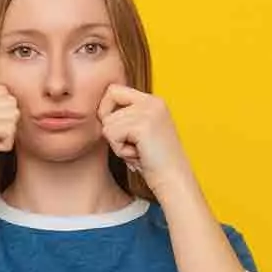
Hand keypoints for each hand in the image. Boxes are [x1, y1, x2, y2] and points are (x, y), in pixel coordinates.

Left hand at [97, 83, 194, 197]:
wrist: (174, 181)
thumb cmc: (154, 163)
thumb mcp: (139, 133)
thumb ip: (124, 118)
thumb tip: (97, 112)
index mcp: (153, 101)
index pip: (113, 90)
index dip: (106, 110)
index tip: (116, 130)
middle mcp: (152, 101)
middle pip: (106, 104)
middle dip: (110, 128)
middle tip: (129, 144)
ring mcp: (149, 111)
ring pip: (107, 123)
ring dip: (117, 144)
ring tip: (137, 152)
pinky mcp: (143, 125)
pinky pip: (111, 134)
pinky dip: (120, 150)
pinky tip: (138, 156)